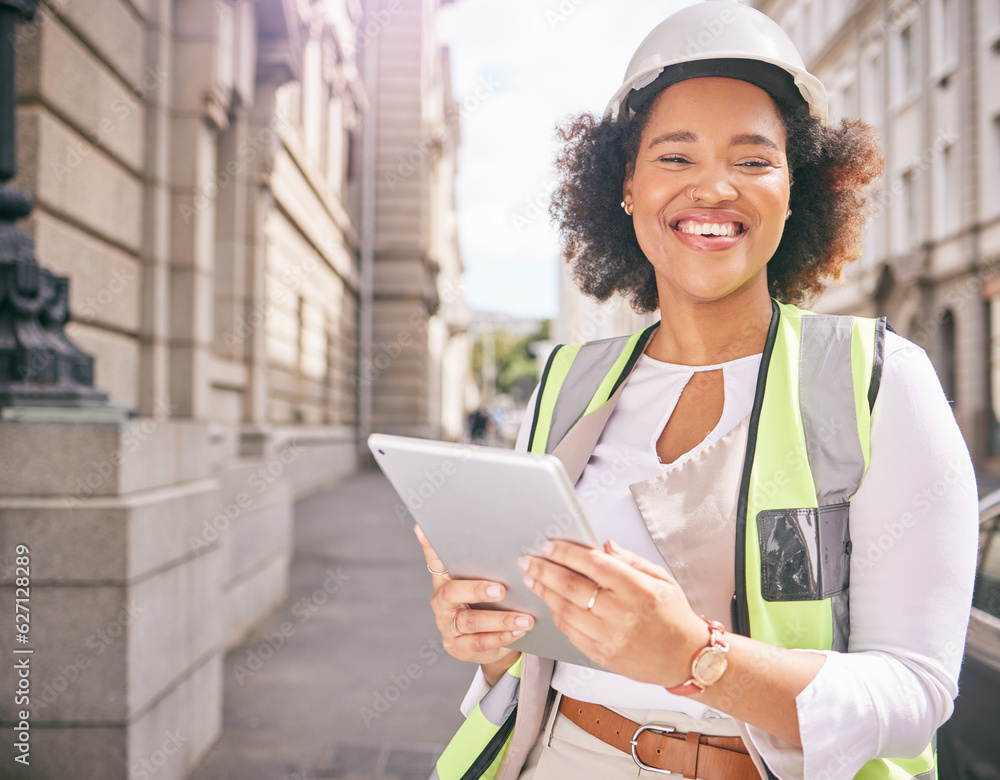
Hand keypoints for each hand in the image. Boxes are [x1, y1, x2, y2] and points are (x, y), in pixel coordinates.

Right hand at [414, 525, 528, 682]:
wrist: (492, 641)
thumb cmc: (491, 602)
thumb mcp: (488, 582)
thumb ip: (490, 566)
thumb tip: (509, 544)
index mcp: (445, 579)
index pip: (435, 560)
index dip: (428, 545)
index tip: (423, 527)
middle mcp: (441, 601)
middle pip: (452, 593)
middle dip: (477, 590)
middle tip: (501, 589)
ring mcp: (447, 626)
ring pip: (471, 622)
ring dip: (501, 620)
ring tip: (525, 619)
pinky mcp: (457, 647)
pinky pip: (479, 643)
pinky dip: (501, 637)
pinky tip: (518, 632)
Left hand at [519, 539, 706, 687]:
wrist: (686, 658)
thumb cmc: (675, 616)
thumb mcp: (662, 580)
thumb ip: (631, 561)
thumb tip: (605, 546)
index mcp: (637, 589)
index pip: (593, 564)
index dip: (567, 553)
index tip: (549, 545)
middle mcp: (621, 614)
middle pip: (571, 587)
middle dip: (544, 571)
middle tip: (527, 561)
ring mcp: (610, 637)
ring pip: (565, 611)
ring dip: (545, 593)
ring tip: (533, 579)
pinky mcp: (602, 656)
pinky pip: (570, 633)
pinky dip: (557, 616)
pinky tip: (551, 603)